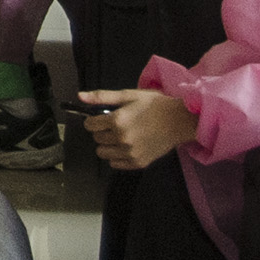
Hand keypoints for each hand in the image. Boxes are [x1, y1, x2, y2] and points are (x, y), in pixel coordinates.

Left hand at [77, 89, 191, 170]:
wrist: (180, 120)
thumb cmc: (155, 105)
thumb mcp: (129, 95)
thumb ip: (102, 97)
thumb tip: (80, 96)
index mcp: (117, 120)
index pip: (90, 125)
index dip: (93, 120)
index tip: (101, 119)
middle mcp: (121, 138)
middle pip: (96, 138)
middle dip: (101, 131)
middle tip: (115, 126)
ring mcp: (130, 153)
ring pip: (102, 153)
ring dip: (107, 145)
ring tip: (119, 137)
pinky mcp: (138, 163)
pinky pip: (115, 164)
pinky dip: (116, 156)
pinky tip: (126, 147)